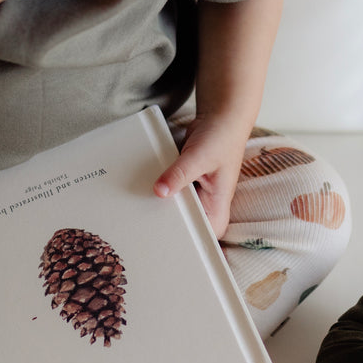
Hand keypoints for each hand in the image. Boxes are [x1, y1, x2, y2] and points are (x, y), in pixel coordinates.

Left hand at [152, 115, 250, 238]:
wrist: (219, 119)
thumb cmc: (221, 138)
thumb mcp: (200, 157)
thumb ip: (179, 174)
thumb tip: (160, 190)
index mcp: (217, 206)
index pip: (204, 236)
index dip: (187, 242)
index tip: (164, 243)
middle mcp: (206, 204)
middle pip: (185, 226)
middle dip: (168, 225)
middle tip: (145, 226)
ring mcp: (194, 195)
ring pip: (176, 210)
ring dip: (162, 207)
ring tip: (140, 210)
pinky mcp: (184, 184)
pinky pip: (170, 194)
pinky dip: (160, 191)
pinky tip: (146, 191)